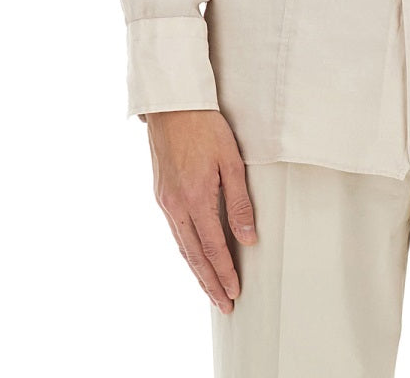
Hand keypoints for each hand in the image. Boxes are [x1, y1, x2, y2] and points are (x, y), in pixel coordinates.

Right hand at [144, 109, 257, 313]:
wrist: (172, 105)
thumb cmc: (206, 127)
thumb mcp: (231, 161)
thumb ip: (240, 202)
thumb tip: (249, 238)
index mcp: (196, 198)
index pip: (214, 247)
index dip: (225, 272)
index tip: (234, 293)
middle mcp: (176, 205)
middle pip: (195, 255)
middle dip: (210, 282)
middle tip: (224, 304)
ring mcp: (165, 201)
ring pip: (182, 246)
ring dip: (197, 270)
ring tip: (210, 289)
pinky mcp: (161, 194)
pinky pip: (175, 231)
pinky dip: (186, 250)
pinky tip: (194, 256)